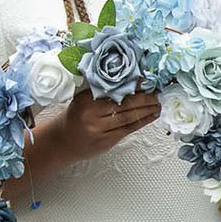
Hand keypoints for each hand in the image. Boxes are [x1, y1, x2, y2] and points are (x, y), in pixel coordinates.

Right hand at [38, 90, 161, 162]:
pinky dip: (142, 121)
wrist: (62, 141)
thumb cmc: (76, 116)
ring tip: (158, 103)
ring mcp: (100, 130)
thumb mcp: (82, 99)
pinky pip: (129, 129)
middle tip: (157, 92)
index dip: (133, 85)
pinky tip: (152, 115)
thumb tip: (129, 80)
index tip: (146, 80)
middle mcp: (92, 115)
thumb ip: (101, 91)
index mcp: (86, 100)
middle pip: (125, 104)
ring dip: (147, 110)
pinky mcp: (107, 141)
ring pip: (129, 117)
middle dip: (145, 98)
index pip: (115, 90)